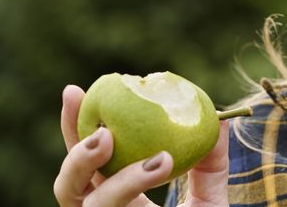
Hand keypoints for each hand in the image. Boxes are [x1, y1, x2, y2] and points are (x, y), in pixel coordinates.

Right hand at [54, 84, 230, 206]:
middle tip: (107, 132)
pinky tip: (161, 168)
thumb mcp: (211, 201)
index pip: (87, 162)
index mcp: (117, 200)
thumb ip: (210, 165)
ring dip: (119, 179)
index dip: (74, 127)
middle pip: (68, 187)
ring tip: (160, 160)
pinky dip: (130, 189)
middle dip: (77, 155)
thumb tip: (218, 119)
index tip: (74, 90)